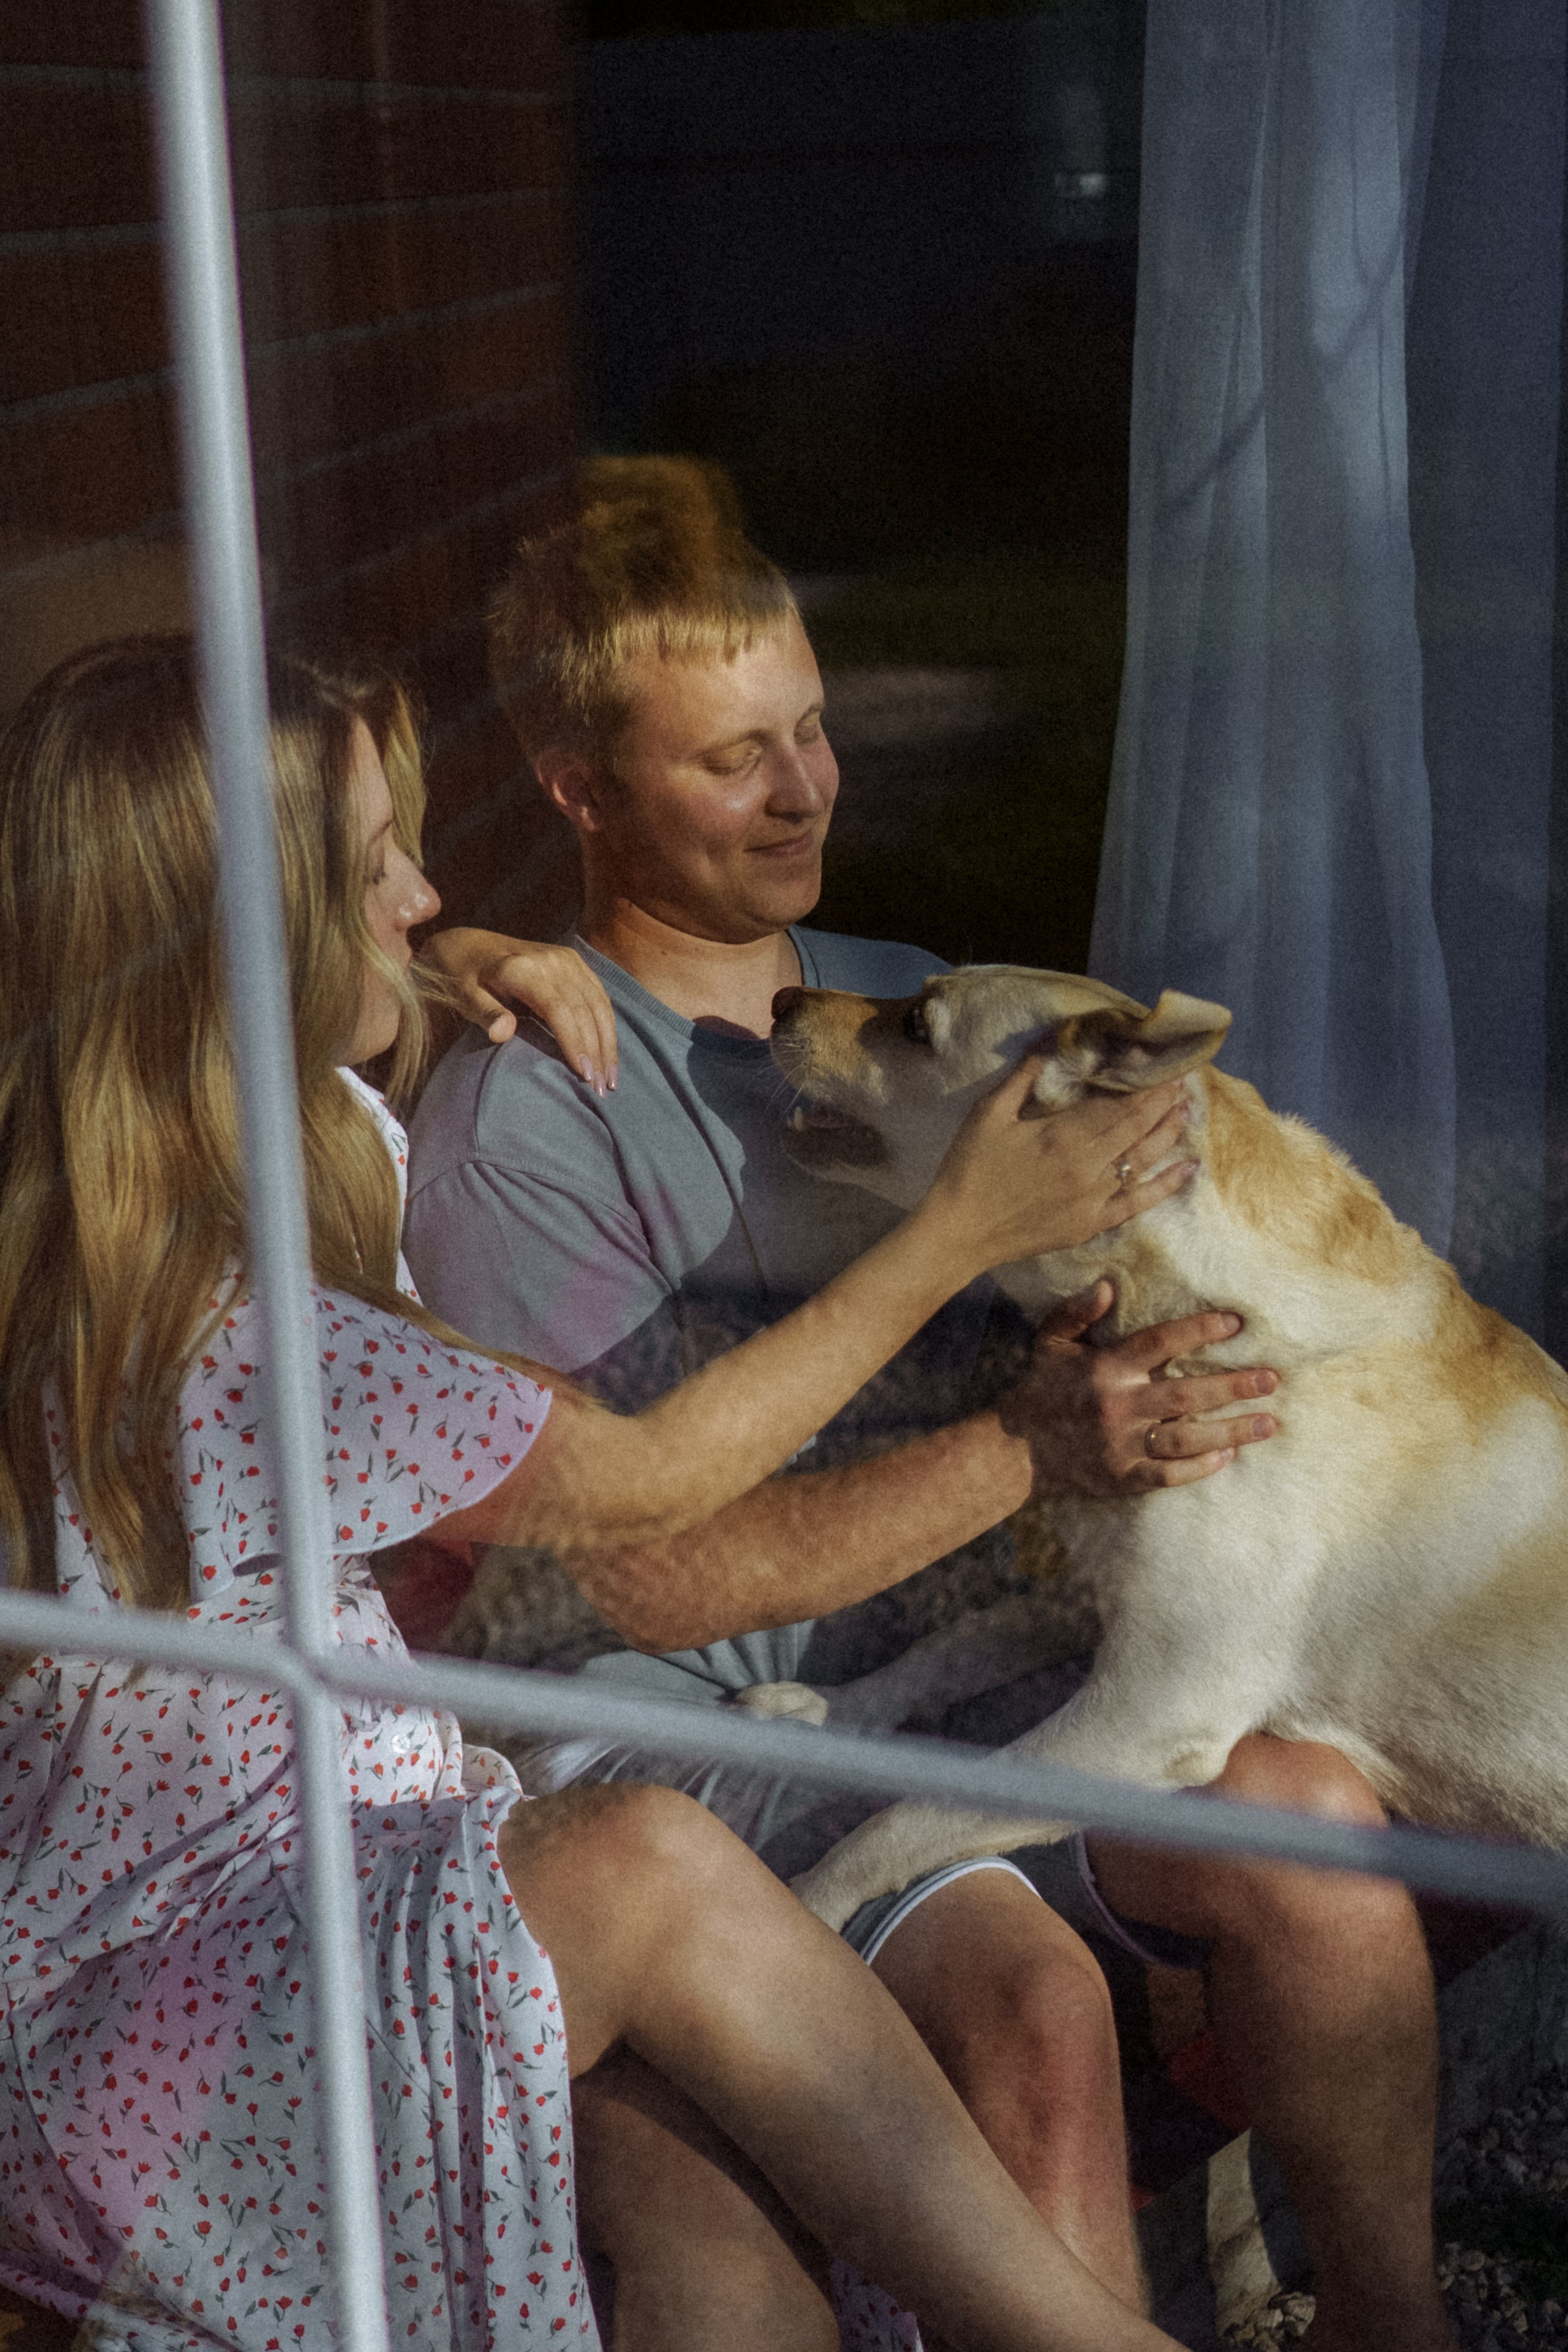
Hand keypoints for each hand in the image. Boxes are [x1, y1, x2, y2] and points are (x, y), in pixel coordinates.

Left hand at [422, 927, 618, 1093]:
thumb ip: (485, 1014)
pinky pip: (599, 995)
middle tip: (602, 1089)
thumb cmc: (462, 979)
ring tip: (611, 1079)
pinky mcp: (574, 961)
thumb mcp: (464, 997)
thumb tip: (503, 1033)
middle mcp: (551, 960)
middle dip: (596, 1051)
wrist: (467, 945)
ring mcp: (566, 959)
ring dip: (608, 1042)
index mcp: (522, 968)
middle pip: (584, 1009)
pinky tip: (609, 1053)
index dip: (574, 1042)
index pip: (558, 1009)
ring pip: (598, 1004)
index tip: (583, 1075)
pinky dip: (607, 1025)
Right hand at [916, 1063, 1198, 1277]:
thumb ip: (1022, 1078)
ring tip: (1187, 1110)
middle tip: (1183, 1080)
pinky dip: (1166, 1185)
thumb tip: (1050, 1045)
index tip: (1163, 1065)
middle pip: (1136, 1128)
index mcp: (1064, 1136)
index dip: (1145, 1084)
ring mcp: (1094, 1199)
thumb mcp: (988, 1114)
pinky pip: (1138, 1203)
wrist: (960, 1232)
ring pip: (1143, 1160)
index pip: (1118, 1104)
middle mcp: (1088, 1167)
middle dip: (1162, 1102)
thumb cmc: (969, 1169)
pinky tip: (1188, 1168)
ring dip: (1168, 1133)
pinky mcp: (1092, 1224)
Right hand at [1002, 1280, 1278, 1493]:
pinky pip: (1169, 1475)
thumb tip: (1109, 1285)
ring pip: (1187, 1438)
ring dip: (1232, 1431)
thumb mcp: (1050, 1341)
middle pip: (1186, 1394)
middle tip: (1272, 1378)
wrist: (1014, 1451)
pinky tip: (1228, 1456)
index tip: (1236, 1323)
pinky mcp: (1123, 1477)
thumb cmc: (1040, 1388)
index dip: (1199, 1330)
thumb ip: (1077, 1311)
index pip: (1160, 1342)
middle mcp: (1118, 1406)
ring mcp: (1122, 1445)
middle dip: (1234, 1386)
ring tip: (1269, 1422)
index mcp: (1106, 1368)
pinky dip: (1200, 1467)